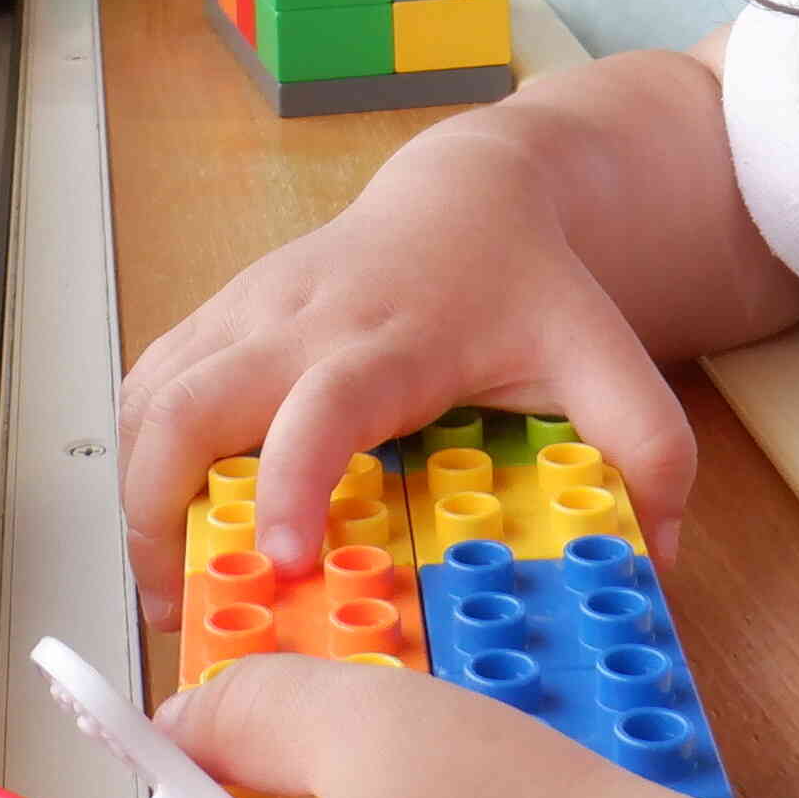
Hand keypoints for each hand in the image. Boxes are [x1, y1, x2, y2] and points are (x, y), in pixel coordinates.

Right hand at [118, 127, 693, 627]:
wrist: (469, 191)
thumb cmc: (529, 287)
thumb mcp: (607, 358)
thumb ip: (651, 450)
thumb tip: (659, 558)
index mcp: (391, 341)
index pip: (320, 406)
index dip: (287, 481)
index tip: (278, 561)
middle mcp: (302, 321)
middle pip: (186, 403)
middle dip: (158, 510)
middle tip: (183, 605)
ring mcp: (250, 310)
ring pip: (149, 394)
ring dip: (139, 491)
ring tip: (170, 579)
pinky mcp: (222, 310)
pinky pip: (149, 380)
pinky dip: (140, 452)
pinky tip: (170, 512)